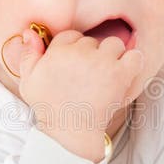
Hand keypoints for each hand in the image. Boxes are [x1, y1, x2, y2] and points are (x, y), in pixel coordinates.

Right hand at [16, 28, 143, 161]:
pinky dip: (134, 62)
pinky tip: (125, 74)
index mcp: (58, 51)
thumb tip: (30, 32)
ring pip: (114, 44)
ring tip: (108, 75)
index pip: (71, 36)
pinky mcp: (119, 74)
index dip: (75, 51)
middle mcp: (79, 52)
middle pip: (93, 41)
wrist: (71, 131)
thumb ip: (29, 54)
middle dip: (93, 55)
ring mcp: (101, 62)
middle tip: (91, 76)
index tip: (76, 67)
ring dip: (113, 57)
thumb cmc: (50, 109)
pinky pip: (135, 56)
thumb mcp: (29, 81)